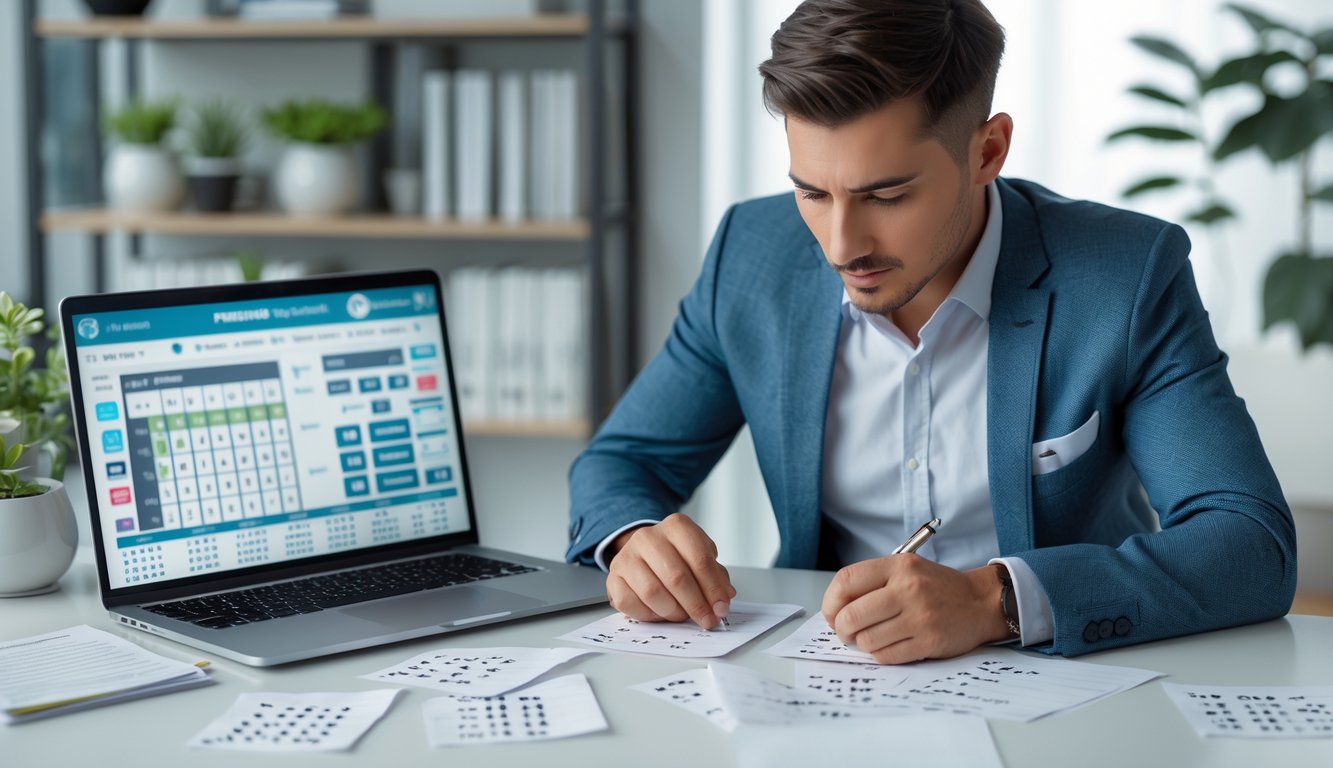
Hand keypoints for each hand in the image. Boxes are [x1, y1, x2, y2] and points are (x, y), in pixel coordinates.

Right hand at [605, 513, 736, 628]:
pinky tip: (660, 613)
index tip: (721, 608)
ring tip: (683, 615)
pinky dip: (649, 615)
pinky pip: (630, 603)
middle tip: (707, 620)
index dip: (713, 588)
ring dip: (673, 611)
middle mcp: (648, 537)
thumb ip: (716, 577)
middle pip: (676, 576)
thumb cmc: (677, 557)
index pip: (700, 559)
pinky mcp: (613, 576)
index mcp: (676, 526)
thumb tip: (724, 596)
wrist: (644, 553)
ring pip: (652, 592)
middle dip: (696, 604)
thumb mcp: (700, 558)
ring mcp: (627, 556)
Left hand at [821, 555, 1009, 663]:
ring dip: (862, 643)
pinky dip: (881, 654)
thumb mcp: (906, 570)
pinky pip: (886, 655)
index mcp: (898, 566)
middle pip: (851, 615)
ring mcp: (919, 616)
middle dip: (841, 629)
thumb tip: (834, 609)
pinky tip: (890, 645)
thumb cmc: (936, 588)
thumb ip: (872, 582)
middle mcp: (908, 589)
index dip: (830, 602)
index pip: (846, 581)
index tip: (831, 613)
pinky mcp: (929, 641)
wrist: (980, 602)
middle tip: (846, 632)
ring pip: (867, 639)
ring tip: (872, 637)